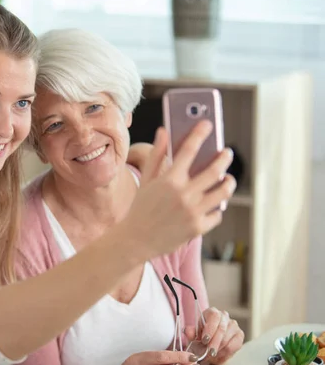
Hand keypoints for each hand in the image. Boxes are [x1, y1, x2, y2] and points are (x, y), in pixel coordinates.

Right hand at [120, 121, 235, 259]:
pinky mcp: (198, 227)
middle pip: (215, 171)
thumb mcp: (146, 180)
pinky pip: (217, 213)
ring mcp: (192, 212)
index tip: (207, 124)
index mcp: (169, 180)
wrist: (136, 240)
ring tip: (227, 179)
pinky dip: (216, 208)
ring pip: (223, 192)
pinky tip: (214, 204)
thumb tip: (163, 131)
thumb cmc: (141, 207)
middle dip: (223, 159)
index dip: (199, 134)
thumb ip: (156, 155)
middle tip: (226, 153)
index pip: (189, 150)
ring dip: (228, 183)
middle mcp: (183, 195)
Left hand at [184, 307, 244, 364]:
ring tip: (211, 356)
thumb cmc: (202, 335)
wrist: (211, 341)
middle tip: (208, 353)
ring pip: (227, 339)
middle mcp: (224, 316)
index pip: (214, 317)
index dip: (210, 329)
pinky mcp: (240, 335)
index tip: (204, 340)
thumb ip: (190, 332)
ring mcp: (234, 325)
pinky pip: (234, 346)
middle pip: (221, 329)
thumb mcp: (194, 334)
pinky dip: (225, 353)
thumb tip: (188, 332)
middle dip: (214, 343)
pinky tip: (219, 356)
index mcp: (212, 312)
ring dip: (218, 350)